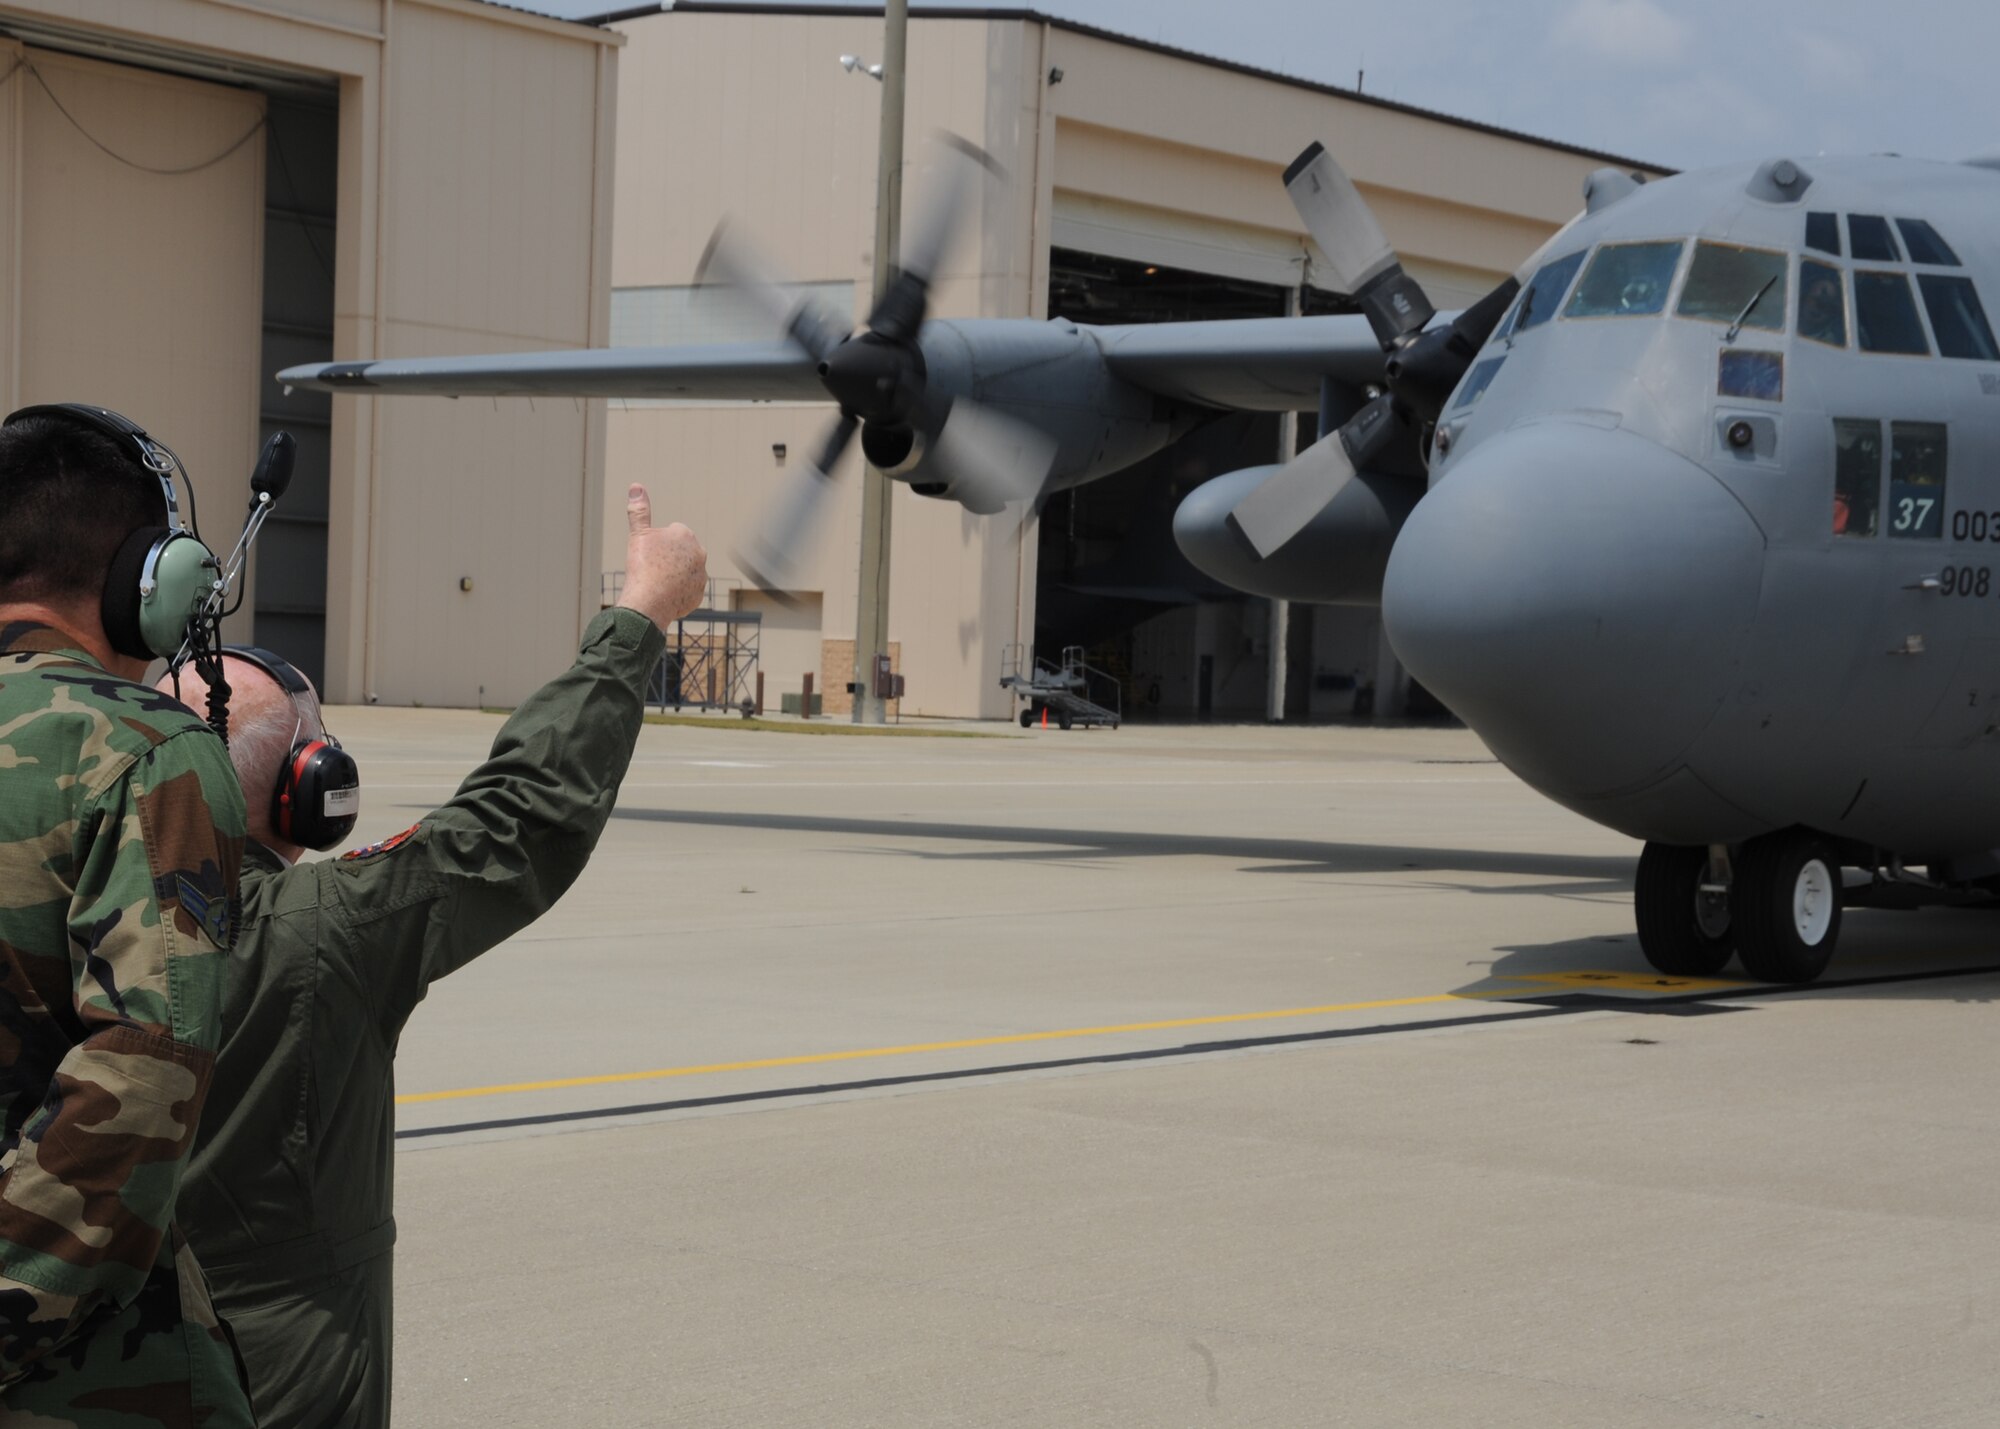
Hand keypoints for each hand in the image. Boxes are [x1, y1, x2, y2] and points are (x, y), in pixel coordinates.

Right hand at [618, 485, 706, 628]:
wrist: (649, 602)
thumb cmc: (643, 566)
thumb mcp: (638, 535)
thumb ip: (639, 510)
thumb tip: (636, 486)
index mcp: (686, 535)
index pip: (670, 534)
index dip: (656, 544)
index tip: (649, 554)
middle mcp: (699, 553)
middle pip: (678, 553)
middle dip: (668, 558)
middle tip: (652, 568)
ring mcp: (701, 575)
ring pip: (683, 572)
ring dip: (673, 575)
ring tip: (657, 582)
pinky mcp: (698, 595)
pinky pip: (685, 590)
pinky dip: (675, 592)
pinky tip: (663, 595)